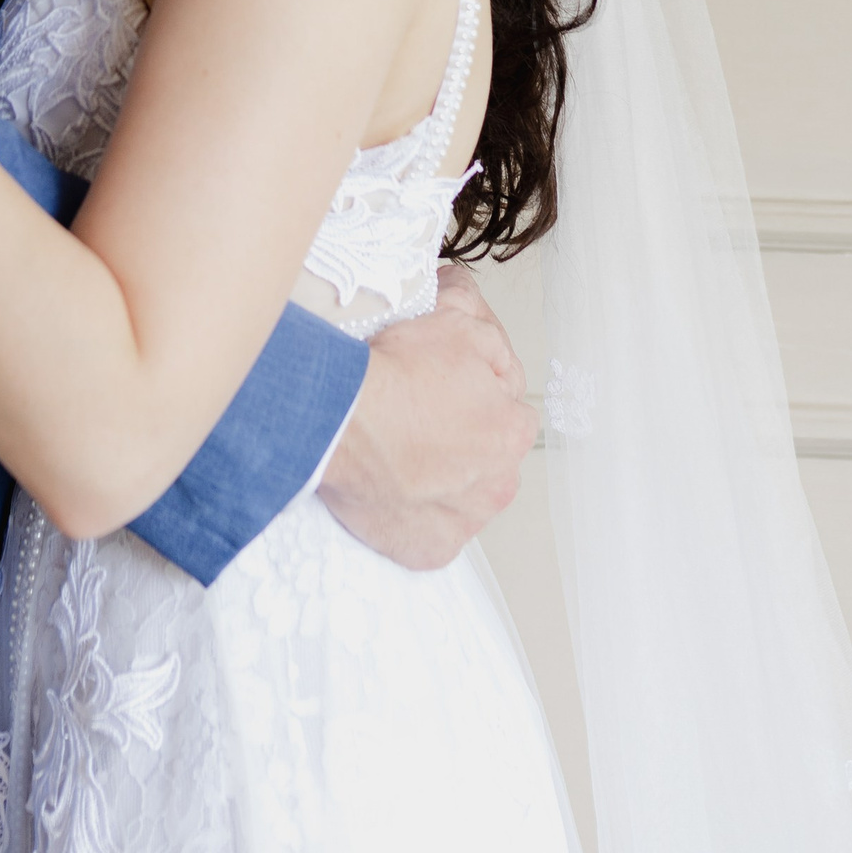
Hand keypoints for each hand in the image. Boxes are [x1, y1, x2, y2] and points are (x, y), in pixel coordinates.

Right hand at [316, 264, 535, 569]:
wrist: (339, 423)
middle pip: (489, 456)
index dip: (478, 393)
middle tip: (418, 417)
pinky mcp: (430, 549)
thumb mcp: (452, 319)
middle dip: (464, 438)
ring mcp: (464, 522)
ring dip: (444, 478)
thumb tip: (475, 303)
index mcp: (512, 430)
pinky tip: (393, 486)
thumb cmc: (395, 374)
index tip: (443, 385)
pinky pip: (431, 531)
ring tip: (403, 452)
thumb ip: (480, 319)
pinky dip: (416, 513)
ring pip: (464, 495)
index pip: (510, 409)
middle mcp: (499, 483)